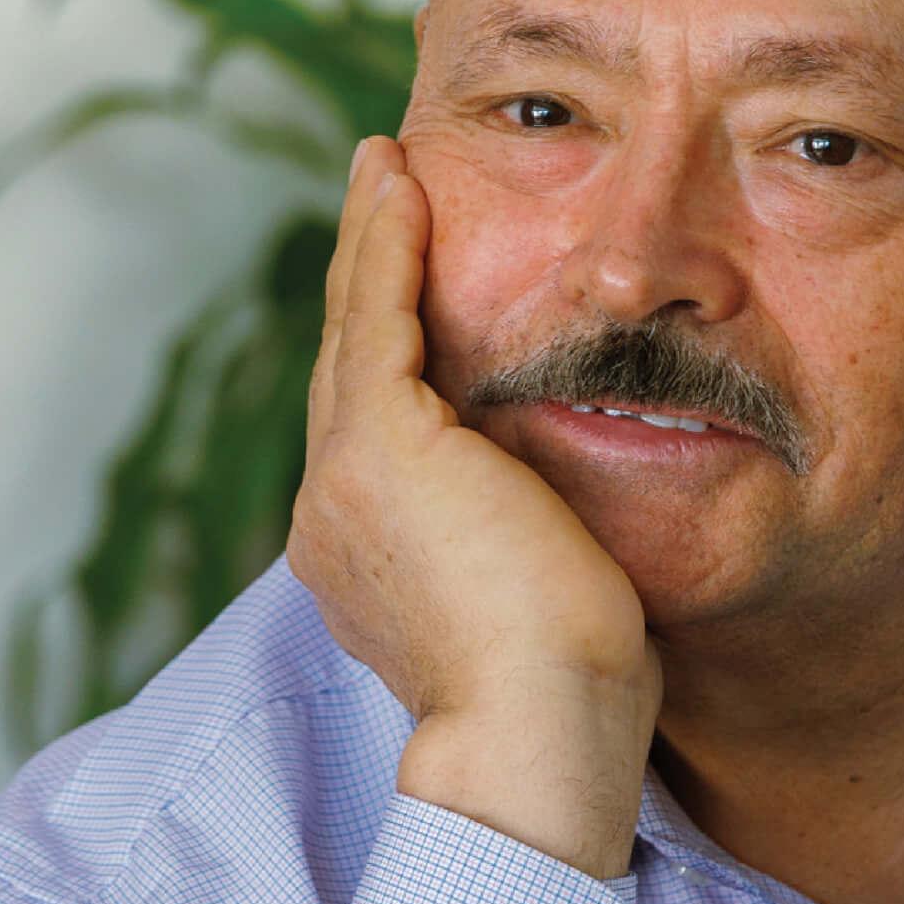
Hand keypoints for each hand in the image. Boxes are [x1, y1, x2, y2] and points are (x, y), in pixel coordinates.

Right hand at [288, 135, 661, 873]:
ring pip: (356, 329)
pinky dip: (387, 244)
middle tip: (382, 190)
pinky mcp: (377, 447)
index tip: (408, 289)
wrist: (540, 733)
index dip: (389, 345)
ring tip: (386, 170)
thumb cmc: (571, 698)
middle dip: (365, 273)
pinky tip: (401, 182)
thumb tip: (571, 520)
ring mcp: (342, 479)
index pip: (378, 425)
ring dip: (370, 240)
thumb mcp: (544, 598)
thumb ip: (533, 542)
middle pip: (351, 362)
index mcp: (367, 556)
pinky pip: (378, 315)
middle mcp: (332, 515)